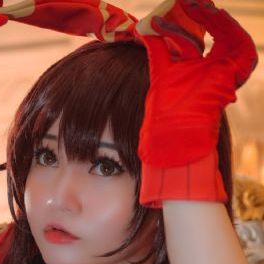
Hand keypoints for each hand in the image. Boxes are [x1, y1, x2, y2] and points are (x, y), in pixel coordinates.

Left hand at [135, 0, 257, 168]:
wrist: (173, 131)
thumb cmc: (166, 110)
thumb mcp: (160, 70)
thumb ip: (157, 49)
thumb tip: (143, 29)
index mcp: (195, 73)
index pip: (192, 41)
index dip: (178, 26)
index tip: (161, 15)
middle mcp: (212, 72)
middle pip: (212, 34)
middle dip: (199, 14)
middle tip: (185, 0)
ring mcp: (225, 73)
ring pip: (228, 35)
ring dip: (214, 17)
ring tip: (197, 4)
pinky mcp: (236, 74)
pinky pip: (242, 45)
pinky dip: (231, 27)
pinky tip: (217, 13)